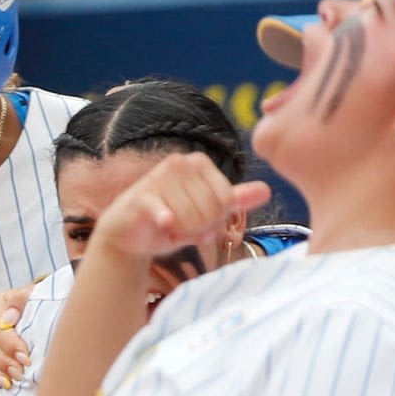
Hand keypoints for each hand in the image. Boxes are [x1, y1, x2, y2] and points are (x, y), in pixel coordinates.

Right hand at [89, 154, 273, 267]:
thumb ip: (233, 200)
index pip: (227, 200)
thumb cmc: (169, 220)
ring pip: (191, 217)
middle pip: (211, 209)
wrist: (127, 232)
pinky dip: (167, 224)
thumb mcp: (205, 211)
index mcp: (199, 162)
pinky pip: (167, 214)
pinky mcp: (142, 196)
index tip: (200, 223)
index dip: (216, 220)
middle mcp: (180, 163)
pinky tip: (163, 225)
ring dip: (182, 233)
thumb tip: (267, 191)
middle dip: (199, 228)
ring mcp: (158, 177)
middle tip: (182, 229)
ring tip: (169, 229)